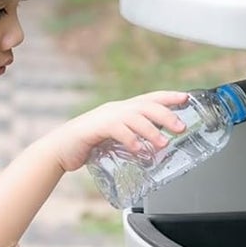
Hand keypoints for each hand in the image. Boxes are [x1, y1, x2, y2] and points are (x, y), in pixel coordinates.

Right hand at [46, 90, 188, 171]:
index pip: (150, 98)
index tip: (186, 97)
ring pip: (134, 118)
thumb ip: (135, 137)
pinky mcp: (95, 129)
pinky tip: (139, 149)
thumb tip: (160, 144)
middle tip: (181, 127)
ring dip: (151, 130)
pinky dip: (130, 140)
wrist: (59, 150)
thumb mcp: (117, 138)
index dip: (169, 96)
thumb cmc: (89, 145)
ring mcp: (105, 117)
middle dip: (166, 115)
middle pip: (146, 106)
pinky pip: (117, 130)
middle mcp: (116, 110)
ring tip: (164, 143)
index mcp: (123, 110)